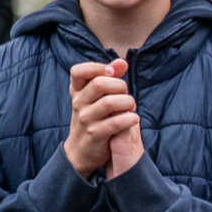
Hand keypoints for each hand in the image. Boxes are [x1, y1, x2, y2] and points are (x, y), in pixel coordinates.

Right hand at [64, 59, 137, 177]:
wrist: (81, 150)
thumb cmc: (93, 118)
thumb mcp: (97, 97)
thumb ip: (109, 77)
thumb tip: (121, 61)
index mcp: (77, 91)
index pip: (78, 71)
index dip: (97, 67)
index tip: (111, 73)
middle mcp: (78, 103)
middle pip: (100, 84)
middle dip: (120, 86)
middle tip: (125, 94)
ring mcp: (85, 119)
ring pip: (110, 103)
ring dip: (128, 102)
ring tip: (131, 107)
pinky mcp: (96, 134)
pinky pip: (116, 123)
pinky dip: (130, 118)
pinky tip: (133, 119)